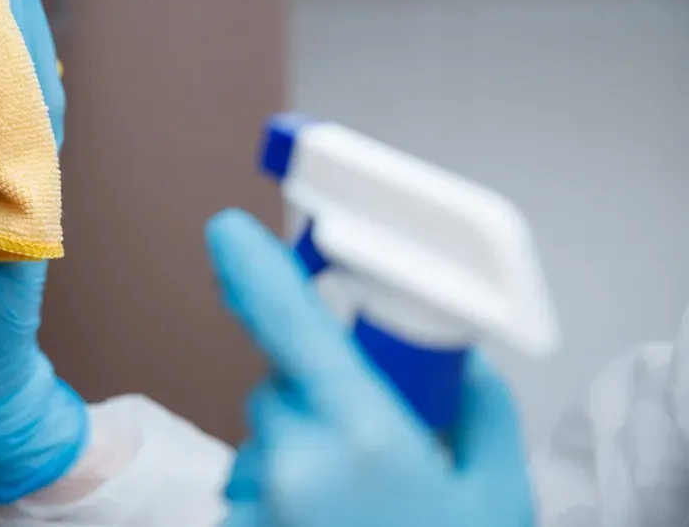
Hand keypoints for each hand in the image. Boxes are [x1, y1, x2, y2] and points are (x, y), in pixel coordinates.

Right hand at [0, 0, 85, 504]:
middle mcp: (32, 194)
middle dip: (23, 37)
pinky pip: (4, 142)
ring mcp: (19, 202)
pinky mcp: (1, 213)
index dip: (21, 49)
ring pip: (22, 116)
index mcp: (26, 206)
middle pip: (34, 102)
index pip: (32, 111)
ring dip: (14, 59)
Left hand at [206, 210, 533, 526]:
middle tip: (378, 436)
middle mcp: (290, 461)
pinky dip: (288, 482)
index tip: (229, 230)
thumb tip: (459, 363)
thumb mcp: (498, 493)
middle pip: (283, 380)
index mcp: (359, 435)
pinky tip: (332, 518)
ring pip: (270, 430)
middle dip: (322, 386)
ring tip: (361, 499)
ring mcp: (253, 501)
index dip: (255, 267)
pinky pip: (255, 477)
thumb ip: (480, 410)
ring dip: (304, 440)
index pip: (289, 321)